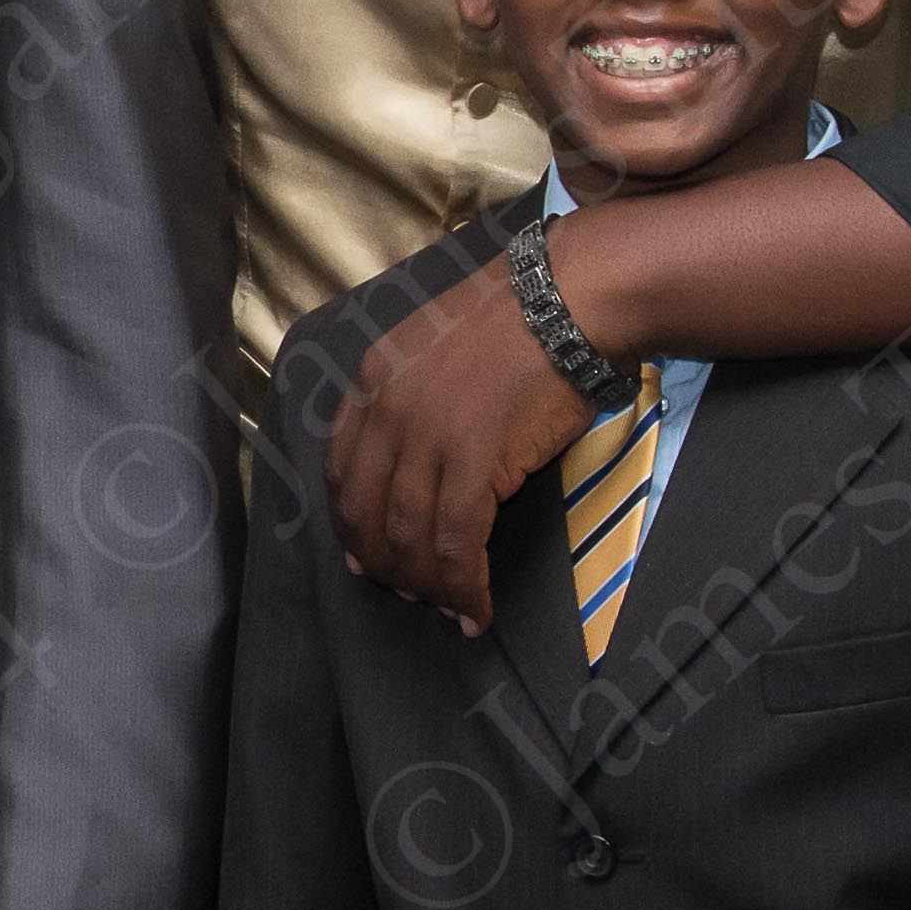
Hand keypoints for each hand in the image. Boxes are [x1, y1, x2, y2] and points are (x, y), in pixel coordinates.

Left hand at [326, 247, 599, 632]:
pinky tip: (475, 607)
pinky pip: (455, 539)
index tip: (363, 556)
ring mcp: (426, 432)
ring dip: (427, 585)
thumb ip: (413, 397)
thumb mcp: (436, 347)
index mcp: (373, 378)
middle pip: (367, 510)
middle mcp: (387, 407)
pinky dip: (462, 583)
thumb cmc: (520, 321)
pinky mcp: (472, 456)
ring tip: (448, 610)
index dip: (350, 523)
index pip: (341, 469)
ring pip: (408, 533)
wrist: (569, 299)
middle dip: (384, 565)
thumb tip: (419, 462)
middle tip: (409, 595)